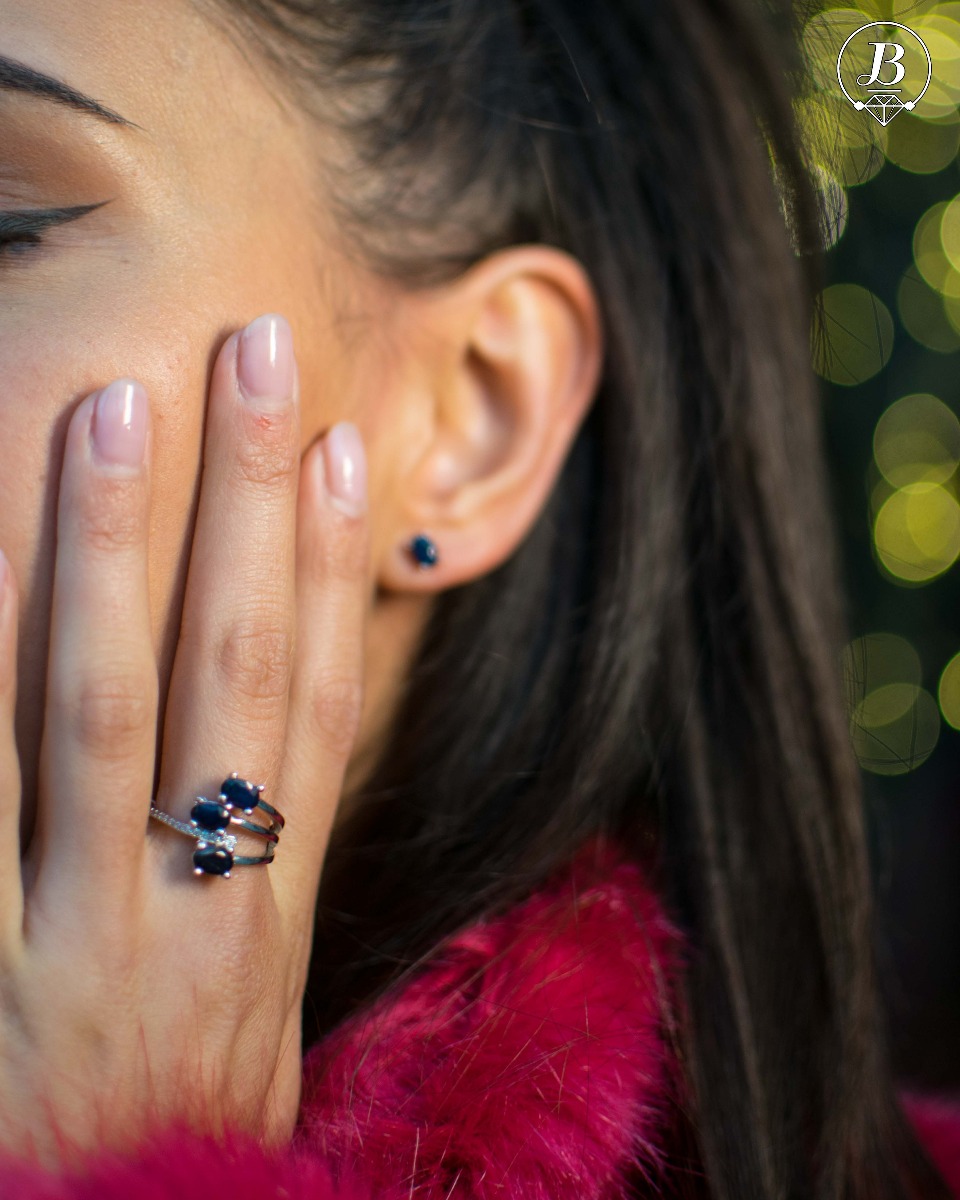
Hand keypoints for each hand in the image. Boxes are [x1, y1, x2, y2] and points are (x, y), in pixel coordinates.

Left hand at [0, 314, 368, 1166]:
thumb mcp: (246, 1031)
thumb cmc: (173, 1153)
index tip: (343, 452)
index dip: (335, 573)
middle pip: (235, 674)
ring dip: (116, 553)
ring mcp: (82, 948)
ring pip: (102, 713)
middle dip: (250, 507)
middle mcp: (194, 915)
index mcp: (267, 922)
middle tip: (257, 355)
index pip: (320, 710)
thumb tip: (269, 772)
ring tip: (120, 410)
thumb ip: (250, 903)